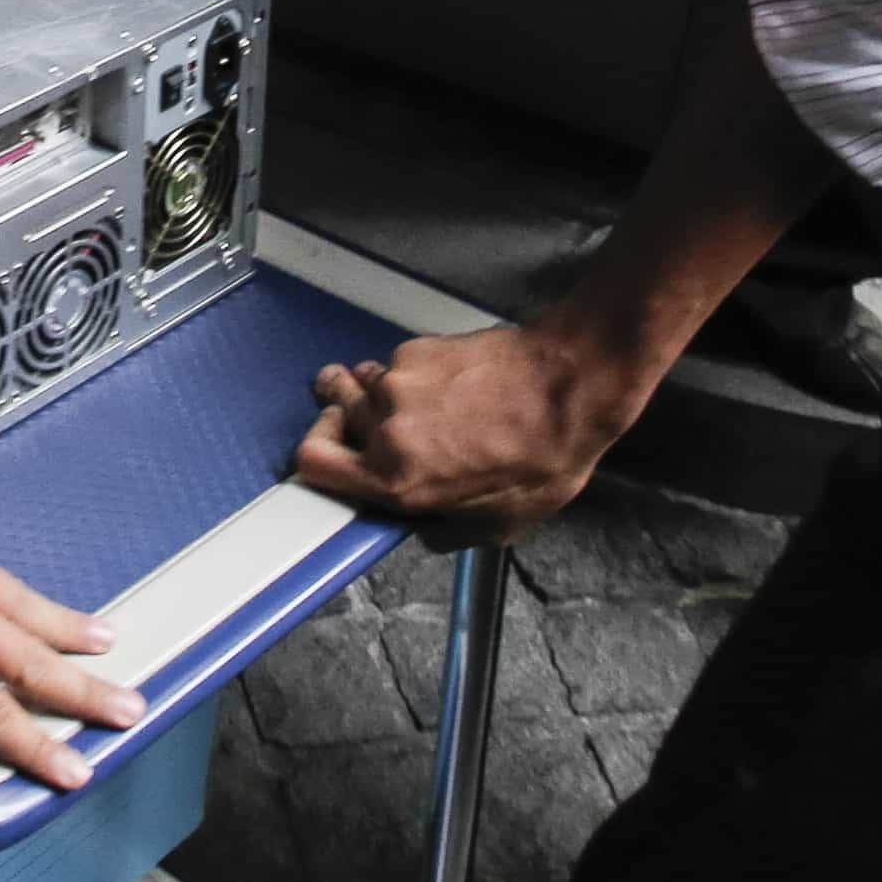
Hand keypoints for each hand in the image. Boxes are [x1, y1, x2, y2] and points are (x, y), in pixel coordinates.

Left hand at [0, 445, 141, 790]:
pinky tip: (37, 602)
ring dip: (74, 638)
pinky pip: (9, 580)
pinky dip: (34, 598)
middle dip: (84, 696)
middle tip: (128, 711)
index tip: (72, 769)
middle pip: (31, 666)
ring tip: (110, 648)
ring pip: (31, 616)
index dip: (33, 747)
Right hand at [290, 321, 646, 541]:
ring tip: (419, 403)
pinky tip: (451, 384)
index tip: (335, 449)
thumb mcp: (500, 525)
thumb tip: (423, 528)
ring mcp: (400, 383)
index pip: (312, 462)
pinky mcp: (418, 349)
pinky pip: (398, 365)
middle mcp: (387, 429)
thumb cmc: (543, 457)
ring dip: (378, 394)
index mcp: (398, 480)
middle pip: (331, 412)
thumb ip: (446, 531)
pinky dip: (411, 375)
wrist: (569, 384)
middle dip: (343, 414)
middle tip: (371, 420)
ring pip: (364, 385)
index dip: (315, 456)